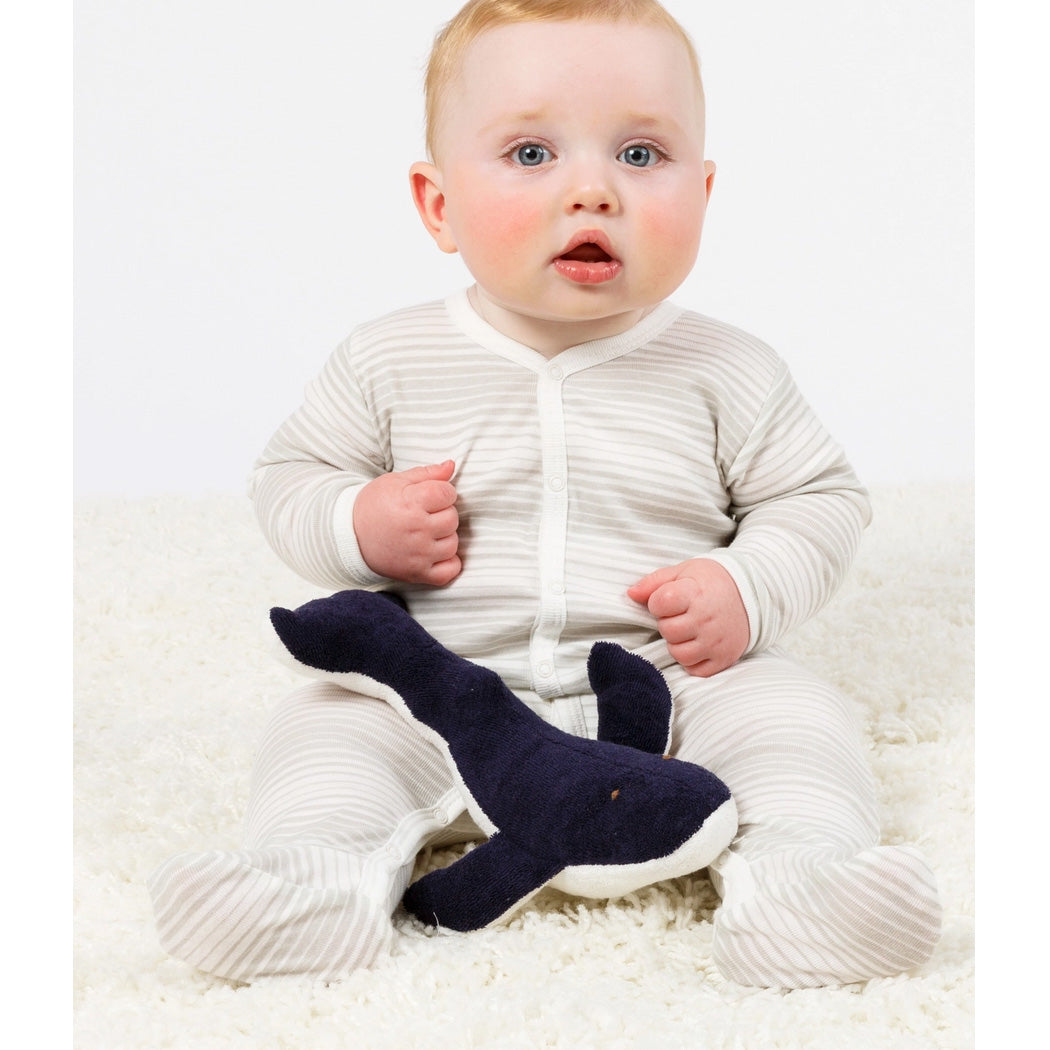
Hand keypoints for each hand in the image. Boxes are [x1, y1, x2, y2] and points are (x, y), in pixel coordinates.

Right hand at [353, 460, 460, 584]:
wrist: (350, 536)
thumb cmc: (374, 506)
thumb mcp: (395, 482)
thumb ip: (427, 473)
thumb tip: (451, 465)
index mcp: (410, 503)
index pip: (447, 493)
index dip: (443, 492)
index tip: (432, 495)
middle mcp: (416, 530)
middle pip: (452, 518)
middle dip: (443, 513)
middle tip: (426, 514)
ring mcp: (418, 554)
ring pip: (453, 543)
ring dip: (445, 537)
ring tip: (427, 532)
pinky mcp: (417, 573)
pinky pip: (450, 571)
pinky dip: (448, 562)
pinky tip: (435, 552)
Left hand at [627, 558, 748, 676]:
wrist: (752, 593)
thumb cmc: (712, 581)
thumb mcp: (684, 572)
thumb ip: (654, 582)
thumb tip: (630, 594)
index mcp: (695, 593)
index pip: (659, 603)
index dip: (657, 602)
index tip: (668, 599)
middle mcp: (706, 619)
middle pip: (667, 631)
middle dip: (668, 623)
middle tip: (680, 614)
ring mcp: (716, 641)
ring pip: (679, 654)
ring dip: (678, 643)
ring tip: (688, 630)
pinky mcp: (724, 658)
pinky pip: (695, 670)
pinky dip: (692, 660)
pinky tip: (697, 643)